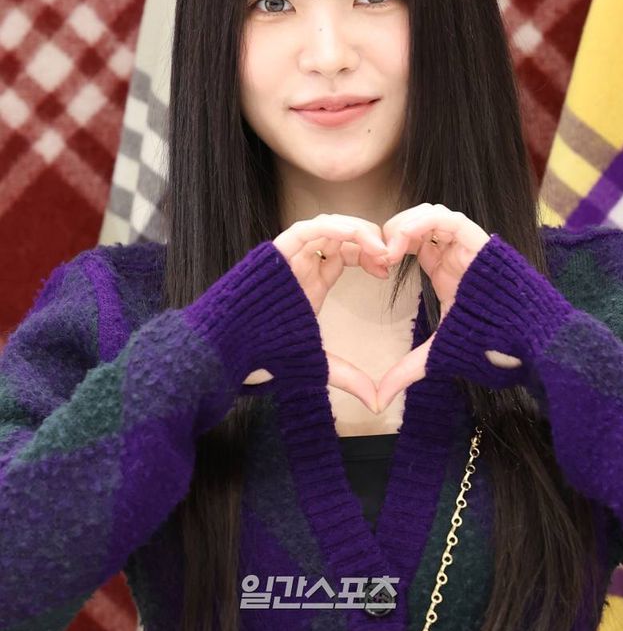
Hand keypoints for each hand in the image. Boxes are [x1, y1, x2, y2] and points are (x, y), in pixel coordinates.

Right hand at [244, 213, 391, 412]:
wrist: (227, 351)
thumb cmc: (264, 356)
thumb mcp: (318, 364)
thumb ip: (348, 377)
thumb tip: (378, 403)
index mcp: (310, 282)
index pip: (344, 254)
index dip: (368, 256)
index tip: (386, 271)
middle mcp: (300, 265)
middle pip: (339, 236)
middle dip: (367, 240)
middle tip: (388, 253)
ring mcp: (287, 257)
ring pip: (327, 226)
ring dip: (356, 230)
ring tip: (376, 246)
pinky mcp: (275, 252)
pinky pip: (306, 230)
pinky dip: (332, 227)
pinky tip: (354, 235)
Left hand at [371, 204, 522, 411]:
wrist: (529, 342)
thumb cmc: (490, 345)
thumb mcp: (439, 353)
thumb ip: (408, 369)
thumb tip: (379, 399)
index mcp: (443, 269)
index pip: (411, 242)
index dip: (389, 247)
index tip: (375, 266)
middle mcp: (453, 253)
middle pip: (418, 222)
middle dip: (393, 231)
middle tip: (379, 253)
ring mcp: (467, 246)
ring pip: (431, 213)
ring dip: (405, 224)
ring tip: (390, 247)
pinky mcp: (480, 241)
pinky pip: (449, 219)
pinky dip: (423, 223)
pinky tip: (404, 240)